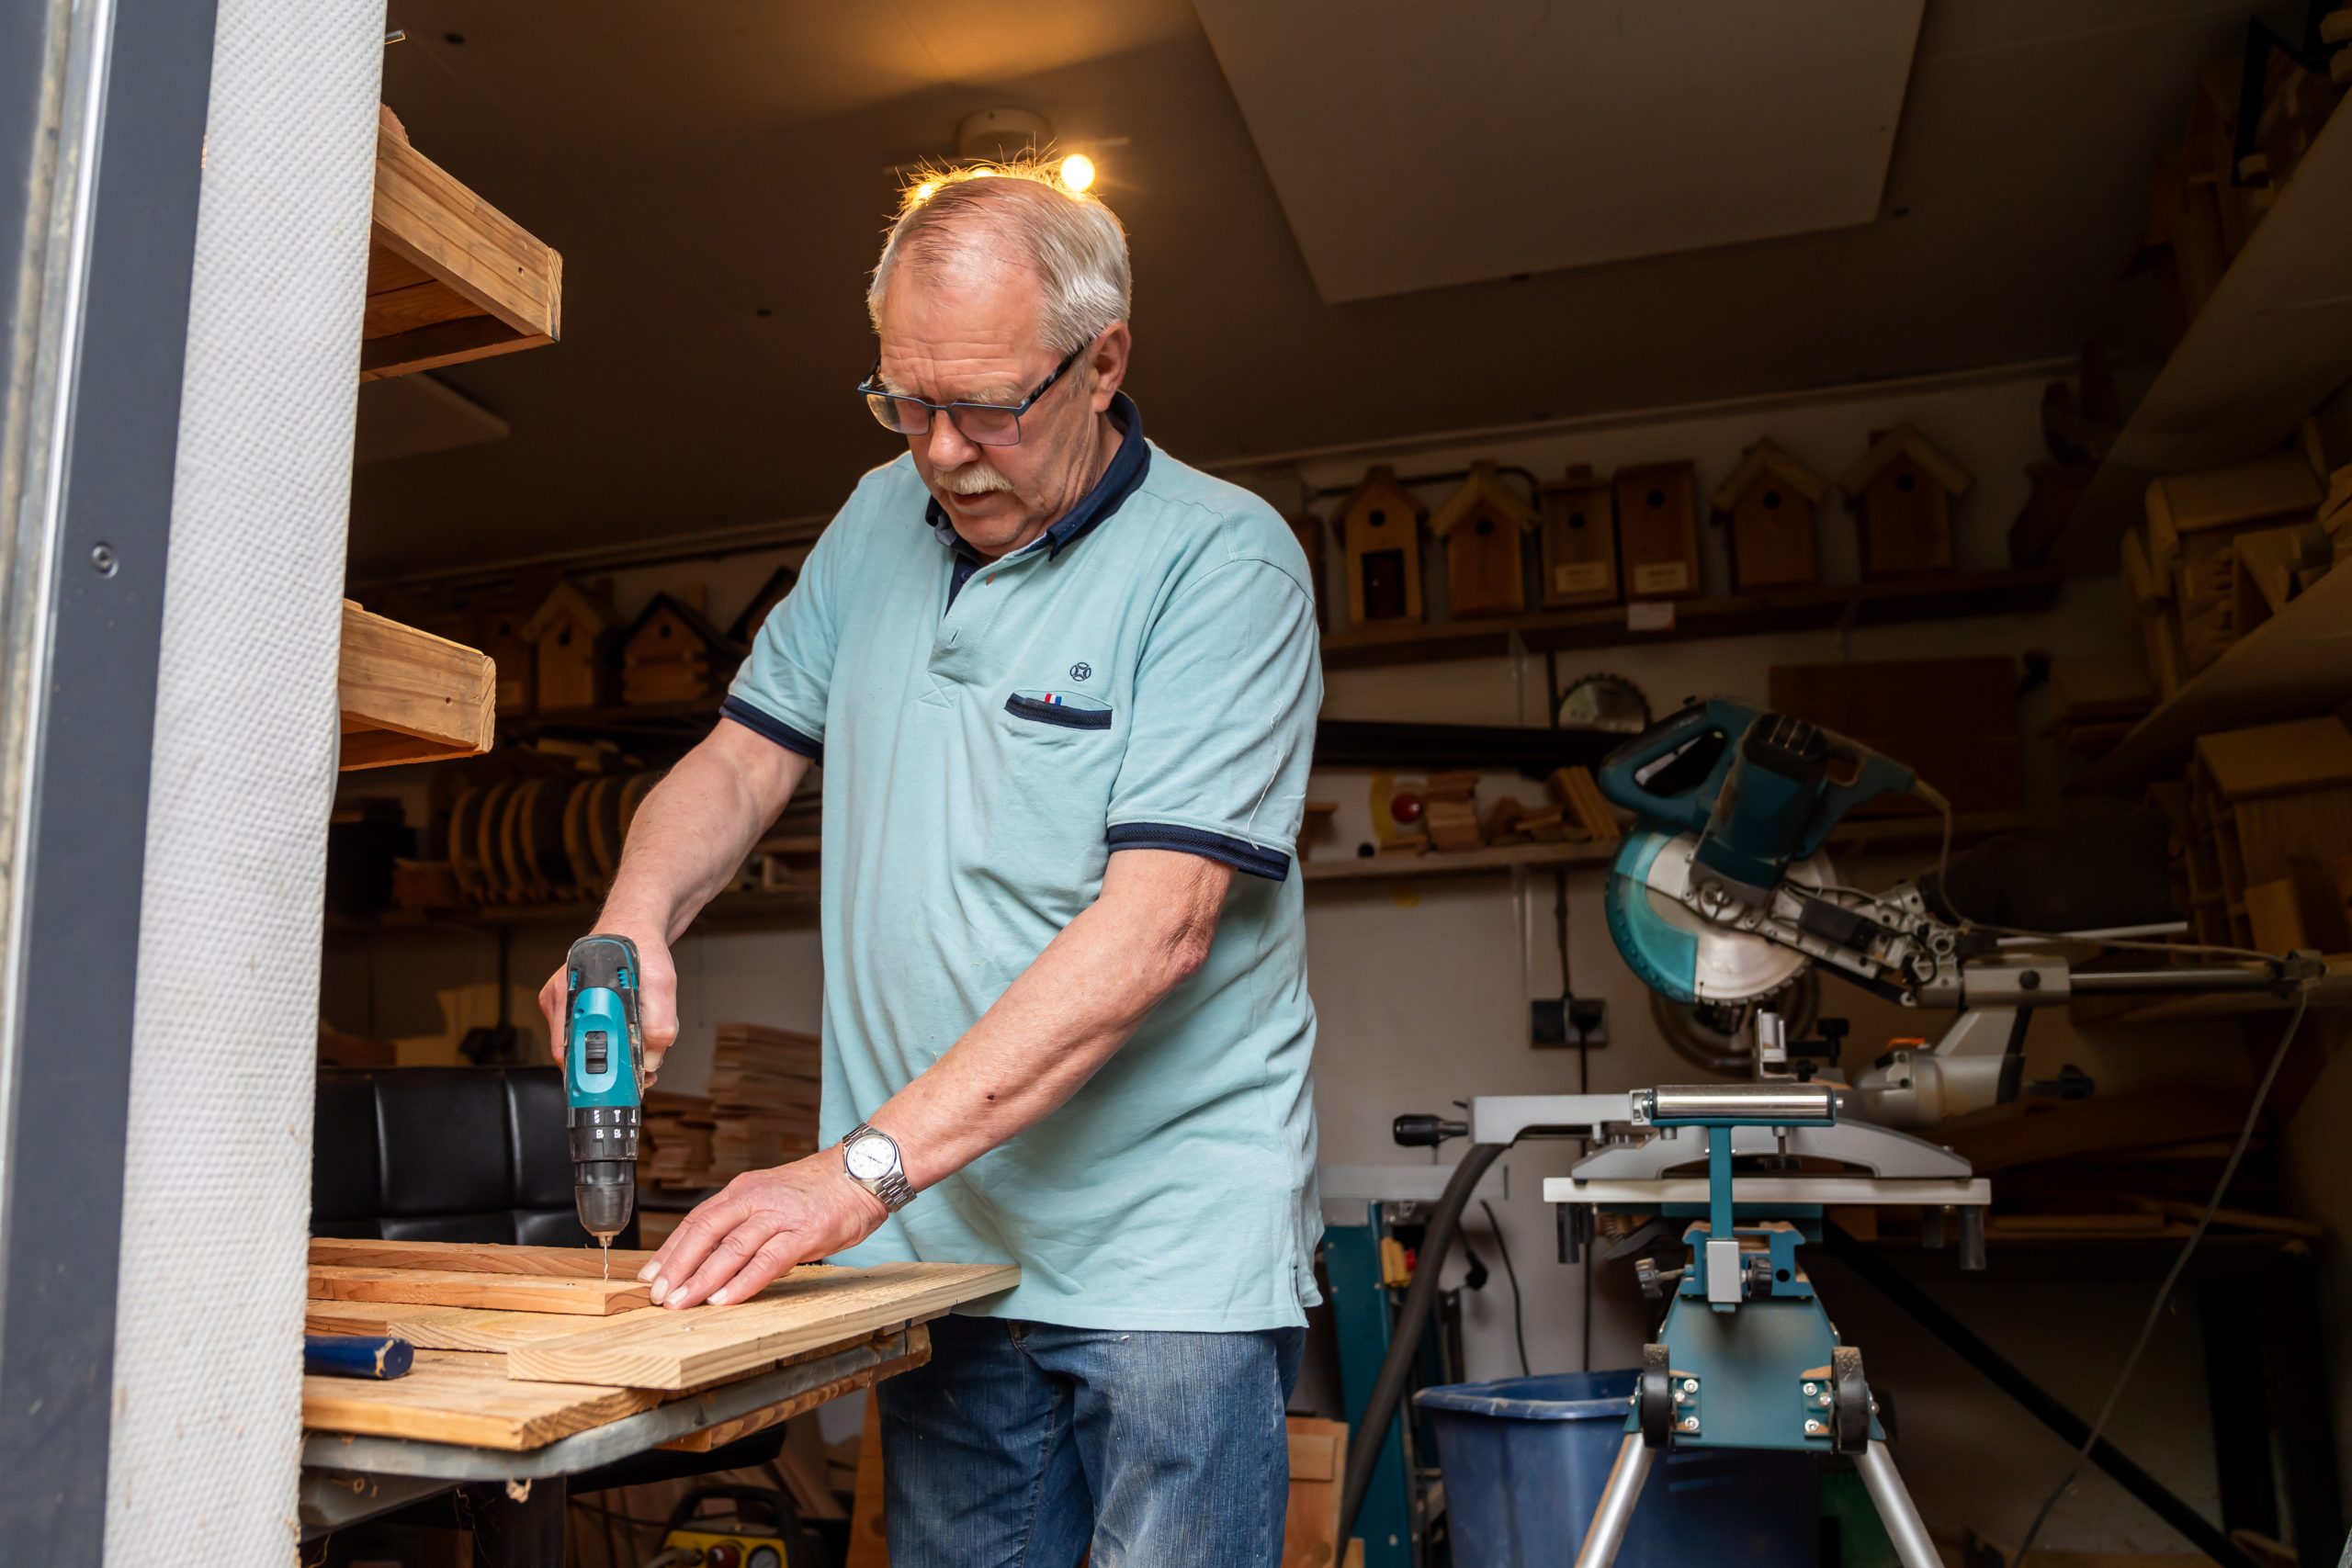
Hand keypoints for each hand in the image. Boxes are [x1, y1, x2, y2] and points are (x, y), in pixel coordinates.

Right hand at [539, 921, 679, 1085]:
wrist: (633, 926)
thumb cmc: (641, 948)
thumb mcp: (661, 983)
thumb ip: (659, 1023)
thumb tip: (650, 1059)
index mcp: (572, 991)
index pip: (570, 1051)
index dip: (592, 1075)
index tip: (613, 1088)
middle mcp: (560, 997)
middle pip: (576, 1054)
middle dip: (608, 1068)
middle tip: (638, 1074)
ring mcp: (561, 1001)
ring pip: (582, 1045)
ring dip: (611, 1053)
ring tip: (638, 1045)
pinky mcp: (568, 1004)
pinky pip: (585, 1033)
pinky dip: (608, 1039)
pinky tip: (627, 1030)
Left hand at [640, 1153, 888, 1308]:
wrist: (862, 1173)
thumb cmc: (819, 1191)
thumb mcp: (772, 1197)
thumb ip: (744, 1221)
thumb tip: (711, 1255)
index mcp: (743, 1190)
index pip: (697, 1220)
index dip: (670, 1249)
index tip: (650, 1275)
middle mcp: (755, 1199)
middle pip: (705, 1233)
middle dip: (678, 1267)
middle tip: (659, 1295)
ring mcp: (779, 1216)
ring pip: (731, 1249)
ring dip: (703, 1279)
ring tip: (682, 1303)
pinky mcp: (803, 1234)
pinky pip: (767, 1261)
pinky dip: (744, 1282)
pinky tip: (726, 1299)